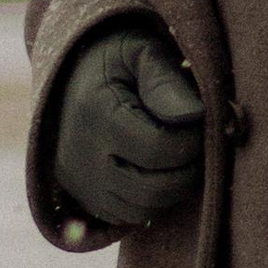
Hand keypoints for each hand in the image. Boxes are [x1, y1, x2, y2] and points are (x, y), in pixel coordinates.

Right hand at [51, 18, 206, 232]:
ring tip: (178, 155)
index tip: (200, 120)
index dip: (192, 139)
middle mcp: (81, 154)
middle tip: (196, 143)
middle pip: (153, 188)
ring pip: (142, 209)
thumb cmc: (115, 58)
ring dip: (171, 188)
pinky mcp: (81, 197)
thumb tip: (195, 115)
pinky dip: (150, 200)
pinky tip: (157, 170)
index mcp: (96, 112)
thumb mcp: (139, 51)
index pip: (160, 149)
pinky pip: (126, 217)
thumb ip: (165, 79)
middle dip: (187, 169)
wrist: (67, 75)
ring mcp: (78, 181)